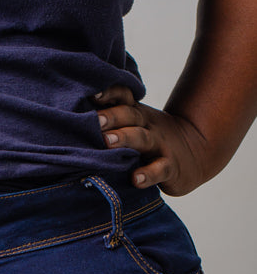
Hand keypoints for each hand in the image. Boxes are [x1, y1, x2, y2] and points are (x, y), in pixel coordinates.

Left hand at [91, 84, 213, 196]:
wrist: (197, 151)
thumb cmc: (152, 139)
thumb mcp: (136, 124)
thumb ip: (112, 118)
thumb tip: (76, 113)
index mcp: (137, 115)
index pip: (123, 98)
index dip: (110, 93)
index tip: (93, 93)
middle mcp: (147, 126)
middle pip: (130, 116)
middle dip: (112, 116)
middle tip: (96, 120)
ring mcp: (160, 146)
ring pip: (142, 139)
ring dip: (125, 138)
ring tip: (107, 141)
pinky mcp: (170, 168)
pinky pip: (159, 169)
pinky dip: (147, 175)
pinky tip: (135, 180)